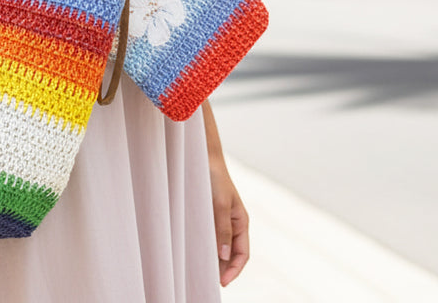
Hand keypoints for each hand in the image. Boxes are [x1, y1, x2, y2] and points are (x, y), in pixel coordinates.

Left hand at [210, 159, 248, 286]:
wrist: (202, 155)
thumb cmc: (214, 177)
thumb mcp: (220, 204)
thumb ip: (223, 229)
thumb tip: (224, 256)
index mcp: (241, 221)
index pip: (242, 254)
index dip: (234, 270)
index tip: (222, 282)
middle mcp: (232, 223)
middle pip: (230, 254)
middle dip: (223, 268)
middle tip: (207, 280)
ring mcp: (220, 219)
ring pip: (219, 246)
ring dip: (213, 259)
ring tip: (200, 271)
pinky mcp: (208, 214)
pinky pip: (209, 235)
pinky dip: (205, 246)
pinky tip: (194, 252)